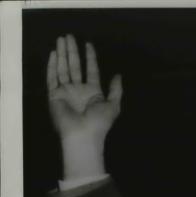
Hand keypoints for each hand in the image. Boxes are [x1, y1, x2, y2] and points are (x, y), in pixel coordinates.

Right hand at [47, 35, 121, 178]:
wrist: (82, 135)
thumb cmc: (99, 122)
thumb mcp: (113, 106)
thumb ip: (116, 90)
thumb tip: (118, 75)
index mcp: (93, 92)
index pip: (91, 70)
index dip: (90, 57)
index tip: (88, 44)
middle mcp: (78, 89)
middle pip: (74, 66)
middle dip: (72, 51)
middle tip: (70, 36)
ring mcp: (66, 91)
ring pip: (63, 68)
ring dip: (61, 54)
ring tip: (61, 39)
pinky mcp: (54, 94)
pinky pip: (51, 77)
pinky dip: (52, 66)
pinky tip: (53, 54)